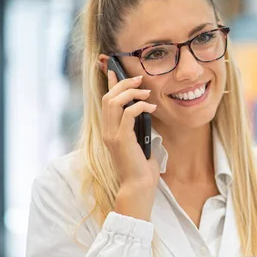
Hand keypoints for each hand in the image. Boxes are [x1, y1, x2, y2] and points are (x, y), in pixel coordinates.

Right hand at [102, 70, 159, 220]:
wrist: (139, 186)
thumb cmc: (142, 168)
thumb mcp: (140, 142)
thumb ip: (139, 128)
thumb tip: (147, 112)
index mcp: (109, 131)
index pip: (106, 101)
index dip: (110, 84)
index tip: (115, 70)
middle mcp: (107, 131)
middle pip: (108, 97)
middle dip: (123, 84)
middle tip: (140, 79)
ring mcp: (111, 135)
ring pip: (114, 102)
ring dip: (131, 92)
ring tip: (146, 92)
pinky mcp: (121, 139)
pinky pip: (127, 114)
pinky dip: (139, 106)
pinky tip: (151, 107)